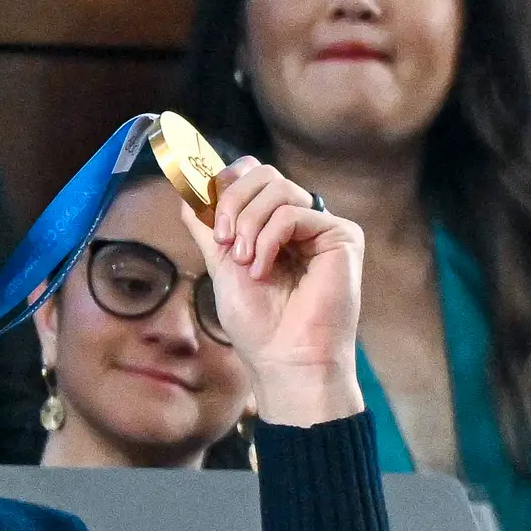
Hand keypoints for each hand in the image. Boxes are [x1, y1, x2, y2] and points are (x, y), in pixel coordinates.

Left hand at [198, 157, 365, 423]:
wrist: (284, 358)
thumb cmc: (258, 323)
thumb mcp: (220, 264)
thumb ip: (206, 225)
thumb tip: (188, 188)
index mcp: (274, 224)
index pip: (251, 175)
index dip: (225, 182)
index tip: (208, 214)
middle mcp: (300, 220)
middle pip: (263, 172)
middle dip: (232, 201)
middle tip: (223, 240)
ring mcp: (322, 227)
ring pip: (277, 187)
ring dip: (249, 223)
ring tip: (244, 262)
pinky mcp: (342, 236)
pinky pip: (294, 212)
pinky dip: (269, 238)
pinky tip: (263, 269)